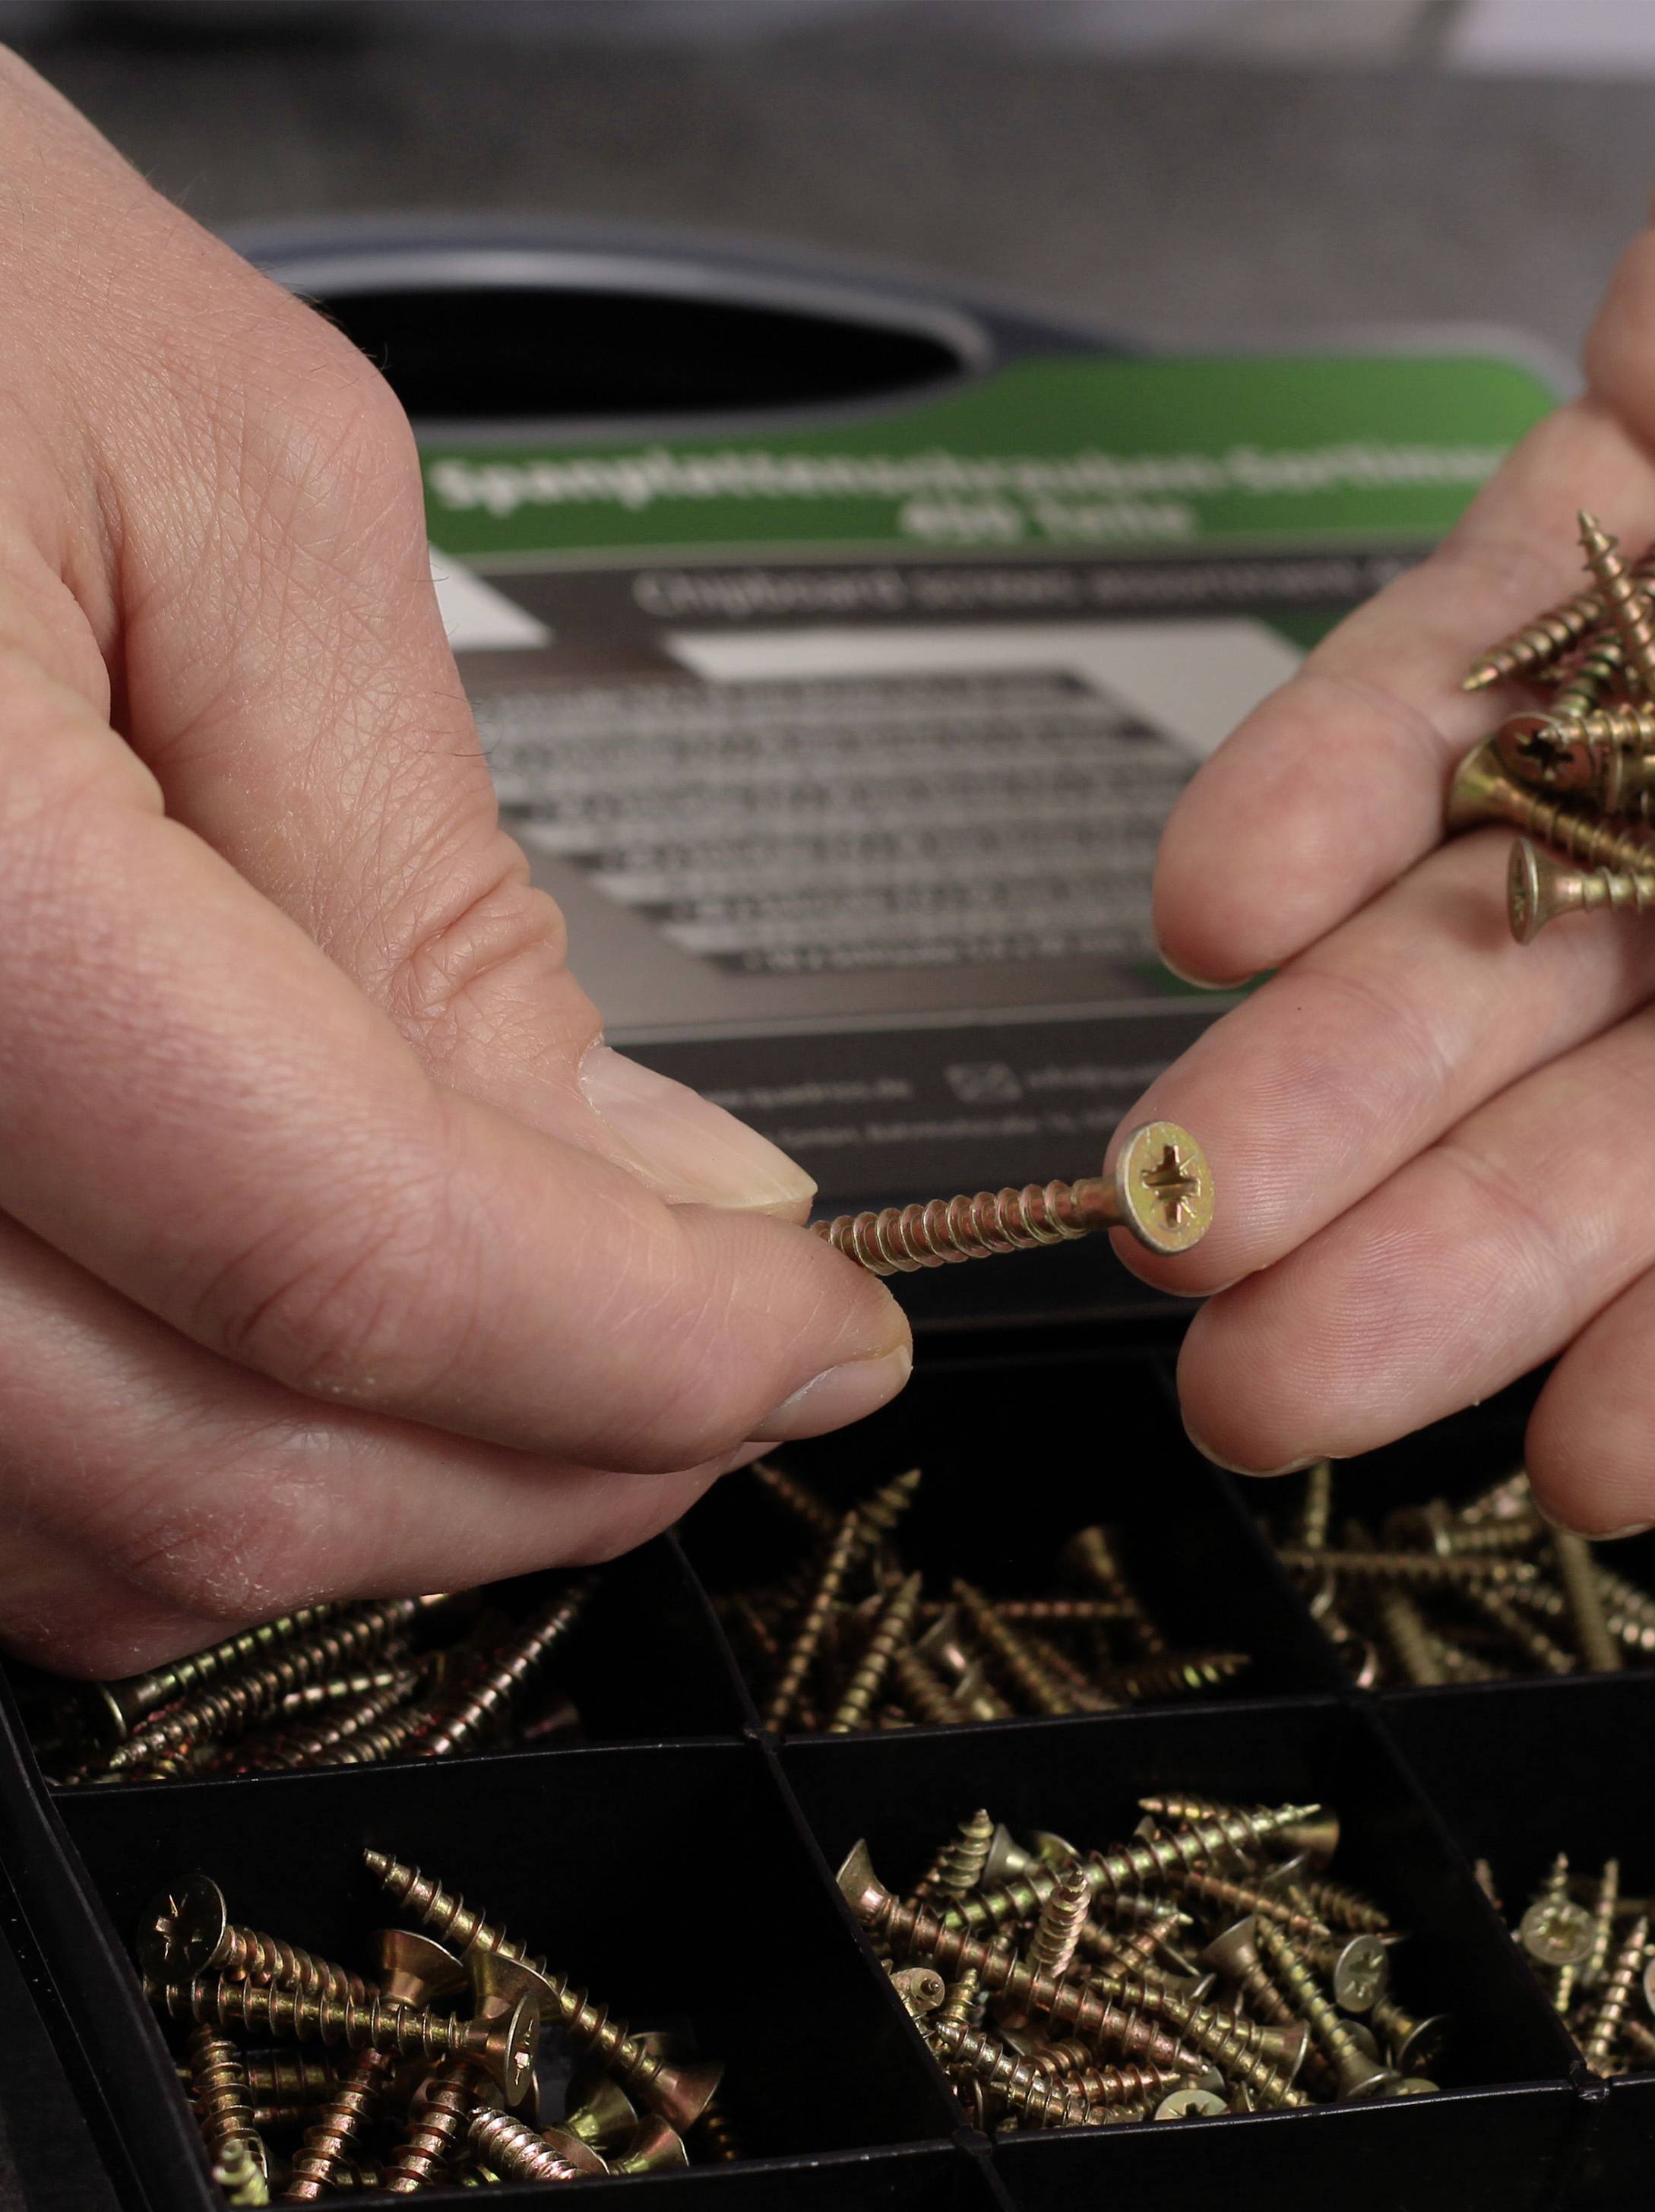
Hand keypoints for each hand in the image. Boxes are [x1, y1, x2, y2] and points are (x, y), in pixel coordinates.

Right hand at [0, 59, 909, 1675]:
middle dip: (559, 1458)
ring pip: (91, 1535)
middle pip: (227, 1465)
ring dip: (390, 1495)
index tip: (814, 1332)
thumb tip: (650, 1173)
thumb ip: (433, 877)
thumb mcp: (227, 484)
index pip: (357, 1251)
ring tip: (572, 1367)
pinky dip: (189, 1464)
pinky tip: (327, 1356)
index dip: (651, 1345)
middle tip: (734, 1374)